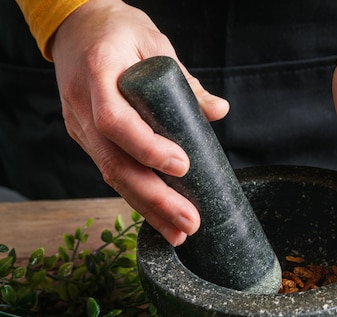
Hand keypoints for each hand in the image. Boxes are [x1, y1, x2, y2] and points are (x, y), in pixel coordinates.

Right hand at [50, 0, 228, 245]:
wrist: (78, 27)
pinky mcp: (87, 139)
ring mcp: (80, 126)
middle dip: (154, 198)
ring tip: (179, 232)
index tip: (182, 164)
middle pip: (113, 163)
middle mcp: (82, 106)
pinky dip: (136, 196)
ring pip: (110, 175)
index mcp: (98, 73)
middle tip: (189, 222)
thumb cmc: (119, 32)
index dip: (147, 147)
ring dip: (147, 208)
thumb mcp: (155, 43)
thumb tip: (219, 112)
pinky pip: (110, 171)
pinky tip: (159, 217)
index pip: (115, 120)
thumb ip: (186, 81)